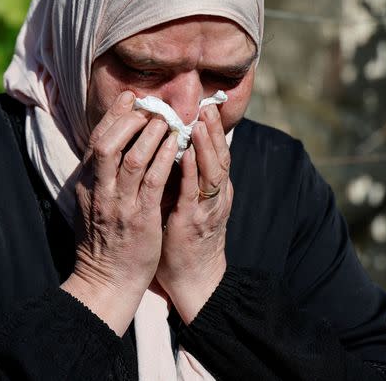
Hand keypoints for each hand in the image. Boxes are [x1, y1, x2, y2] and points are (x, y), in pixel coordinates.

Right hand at [61, 91, 178, 334]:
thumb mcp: (91, 203)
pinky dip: (165, 160)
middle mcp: (99, 191)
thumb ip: (99, 176)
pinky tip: (177, 148)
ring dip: (151, 136)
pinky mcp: (140, 219)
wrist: (105, 282)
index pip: (96, 140)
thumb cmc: (104, 241)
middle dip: (129, 120)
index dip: (114, 116)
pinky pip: (153, 182)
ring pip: (131, 159)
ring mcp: (119, 205)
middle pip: (107, 143)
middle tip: (151, 108)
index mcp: (86, 185)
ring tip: (168, 122)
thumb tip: (110, 145)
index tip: (132, 98)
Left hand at [155, 104, 231, 323]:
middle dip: (213, 130)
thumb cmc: (183, 238)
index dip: (212, 130)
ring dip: (205, 145)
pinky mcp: (193, 222)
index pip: (215, 153)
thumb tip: (166, 148)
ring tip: (199, 122)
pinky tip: (183, 155)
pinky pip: (194, 193)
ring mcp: (207, 208)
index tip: (205, 106)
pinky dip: (191, 172)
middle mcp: (215, 195)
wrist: (193, 280)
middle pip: (219, 156)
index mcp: (213, 189)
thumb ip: (180, 177)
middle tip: (206, 105)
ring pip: (212, 170)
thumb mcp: (184, 201)